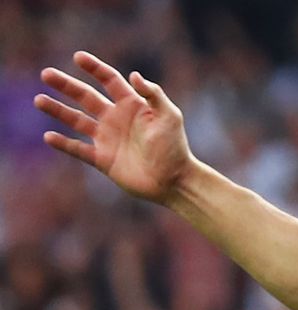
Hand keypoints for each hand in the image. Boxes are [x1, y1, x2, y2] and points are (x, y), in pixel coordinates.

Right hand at [35, 51, 193, 203]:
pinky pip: (78, 150)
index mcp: (132, 105)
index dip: (95, 68)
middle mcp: (116, 119)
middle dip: (66, 85)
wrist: (174, 180)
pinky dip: (64, 144)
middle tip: (46, 74)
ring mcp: (108, 139)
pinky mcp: (103, 159)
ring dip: (58, 110)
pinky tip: (48, 136)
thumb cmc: (175, 147)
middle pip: (86, 97)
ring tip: (39, 100)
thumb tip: (134, 74)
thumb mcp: (169, 116)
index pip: (109, 81)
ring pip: (77, 120)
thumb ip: (153, 94)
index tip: (78, 57)